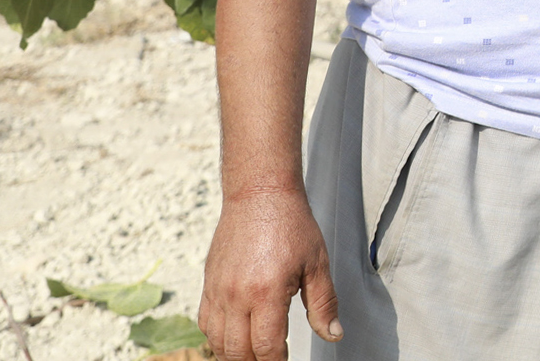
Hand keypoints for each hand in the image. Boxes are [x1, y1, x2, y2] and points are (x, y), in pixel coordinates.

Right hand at [199, 188, 340, 360]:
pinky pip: (205, 322)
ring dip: (235, 354)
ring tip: (254, 354)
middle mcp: (237, 295)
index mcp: (266, 292)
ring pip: (218, 341)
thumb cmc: (291, 224)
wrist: (259, 194)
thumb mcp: (317, 263)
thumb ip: (324, 304)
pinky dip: (217, 337)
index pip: (266, 347)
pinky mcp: (208, 283)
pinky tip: (234, 336)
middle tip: (272, 358)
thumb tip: (333, 335)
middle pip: (238, 351)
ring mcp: (218, 290)